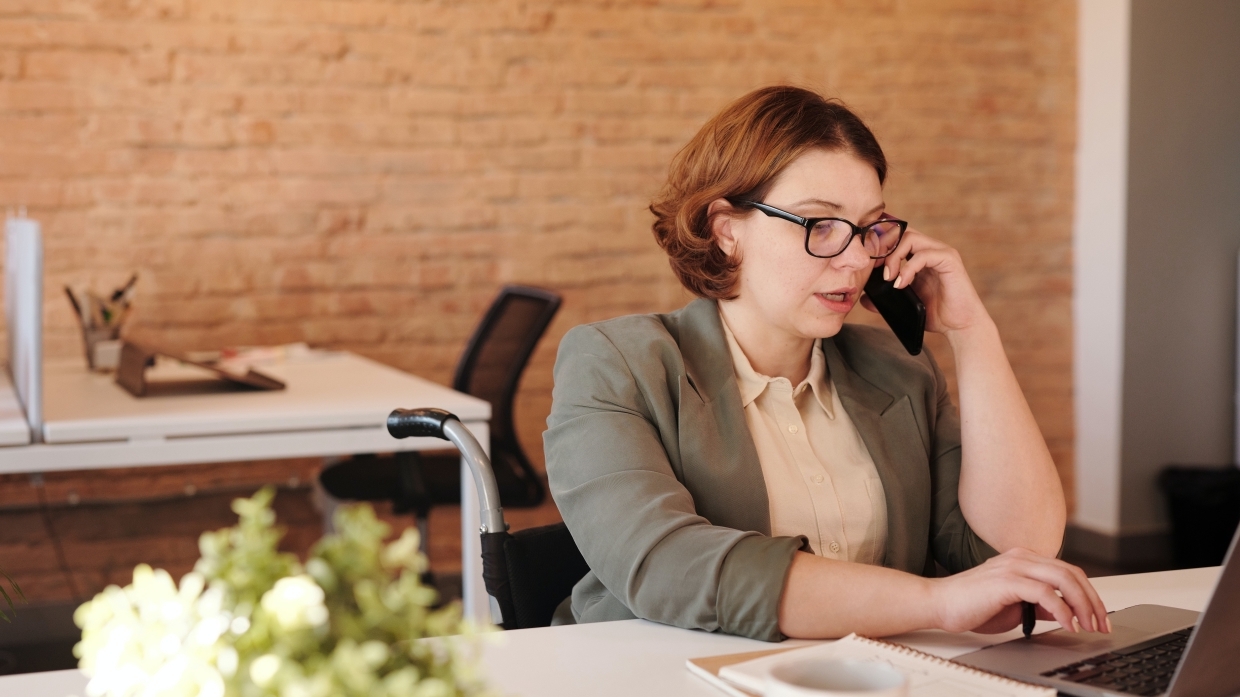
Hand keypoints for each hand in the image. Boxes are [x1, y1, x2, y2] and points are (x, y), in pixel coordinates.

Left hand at [861, 228, 989, 337]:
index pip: (897, 237)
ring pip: (910, 238)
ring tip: (888, 278)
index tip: (867, 265)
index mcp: (920, 255)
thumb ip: (885, 298)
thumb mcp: (904, 304)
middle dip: (883, 248)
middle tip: (875, 270)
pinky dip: (908, 268)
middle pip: (901, 232)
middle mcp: (931, 249)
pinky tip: (901, 284)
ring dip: (893, 256)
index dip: (880, 246)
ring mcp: (941, 253)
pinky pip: (923, 255)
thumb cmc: (935, 314)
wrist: (959, 326)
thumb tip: (864, 298)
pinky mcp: (950, 260)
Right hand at [929, 548, 1109, 634]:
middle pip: (1072, 572)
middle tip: (1101, 623)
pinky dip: (1062, 610)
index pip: (1067, 571)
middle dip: (1092, 600)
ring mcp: (1014, 567)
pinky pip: (1045, 593)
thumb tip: (1063, 613)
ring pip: (1063, 579)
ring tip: (1088, 625)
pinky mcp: (1007, 581)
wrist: (939, 604)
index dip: (1088, 594)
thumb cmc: (970, 605)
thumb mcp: (1014, 605)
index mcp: (1023, 559)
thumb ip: (1038, 604)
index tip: (1097, 617)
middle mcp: (1021, 558)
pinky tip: (1067, 624)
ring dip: (1082, 605)